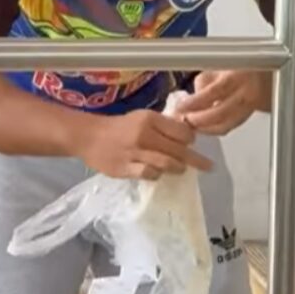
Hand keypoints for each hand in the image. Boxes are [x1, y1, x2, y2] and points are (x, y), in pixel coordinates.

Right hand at [75, 110, 213, 179]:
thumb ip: (163, 126)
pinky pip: (149, 175)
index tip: (190, 143)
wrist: (87, 136)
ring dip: (178, 168)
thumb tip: (188, 136)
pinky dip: (156, 175)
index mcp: (149, 120)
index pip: (182, 132)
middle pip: (179, 150)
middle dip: (195, 160)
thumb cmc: (118, 127)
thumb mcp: (141, 118)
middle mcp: (143, 135)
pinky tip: (156, 173)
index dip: (190, 139)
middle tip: (207, 166)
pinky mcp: (124, 168)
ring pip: (167, 164)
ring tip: (181, 170)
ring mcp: (134, 153)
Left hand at [178, 71, 262, 135]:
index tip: (180, 107)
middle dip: (198, 120)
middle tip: (184, 119)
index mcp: (236, 77)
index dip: (194, 102)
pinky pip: (227, 128)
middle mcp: (246, 94)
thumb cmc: (233, 74)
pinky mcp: (246, 119)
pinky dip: (212, 129)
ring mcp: (250, 109)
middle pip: (221, 113)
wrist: (259, 80)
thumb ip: (200, 87)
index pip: (214, 92)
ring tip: (190, 124)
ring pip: (225, 126)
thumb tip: (187, 104)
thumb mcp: (213, 73)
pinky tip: (201, 126)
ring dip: (203, 128)